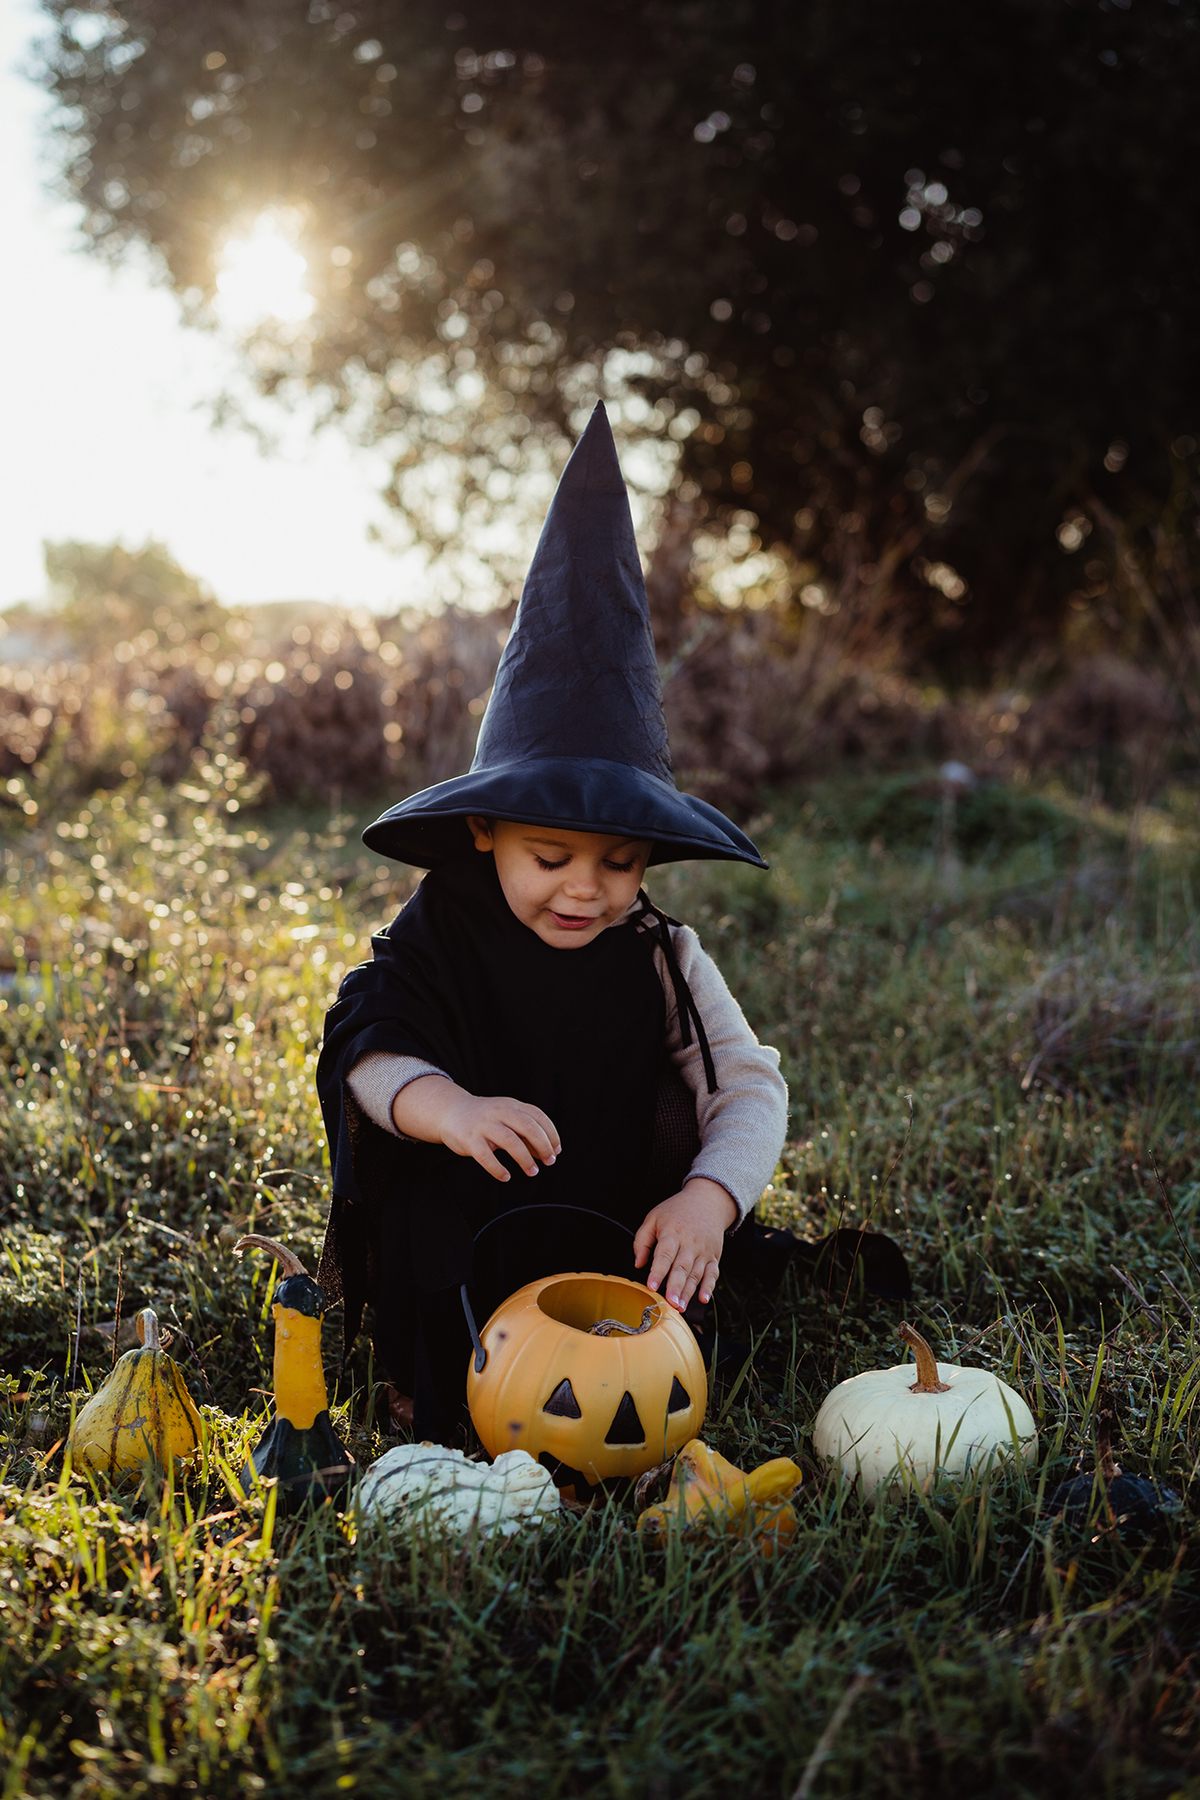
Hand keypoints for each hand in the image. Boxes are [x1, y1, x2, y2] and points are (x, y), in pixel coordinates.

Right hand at [391, 1075, 560, 1181]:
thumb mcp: (506, 1118)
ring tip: (532, 1171)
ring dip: (525, 1159)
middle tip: (549, 1162)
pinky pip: (486, 1156)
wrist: (451, 1112)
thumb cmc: (484, 1119)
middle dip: (543, 1146)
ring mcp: (484, 1125)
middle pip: (528, 1127)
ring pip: (510, 1141)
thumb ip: (525, 1133)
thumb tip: (546, 1152)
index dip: (551, 1134)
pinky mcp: (469, 1139)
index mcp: (511, 1105)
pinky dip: (498, 1169)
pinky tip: (506, 1176)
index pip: (538, 1117)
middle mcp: (499, 1112)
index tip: (556, 1150)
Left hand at [633, 1179, 737, 1311]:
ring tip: (680, 1307)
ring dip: (688, 1292)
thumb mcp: (654, 1218)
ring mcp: (703, 1251)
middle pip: (682, 1268)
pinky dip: (709, 1287)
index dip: (658, 1272)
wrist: (708, 1200)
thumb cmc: (677, 1211)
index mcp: (672, 1233)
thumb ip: (642, 1241)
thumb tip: (638, 1264)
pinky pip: (713, 1274)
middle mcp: (690, 1243)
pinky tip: (703, 1299)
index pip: (664, 1254)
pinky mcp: (713, 1256)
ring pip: (696, 1274)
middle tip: (670, 1303)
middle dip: (675, 1287)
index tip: (651, 1286)